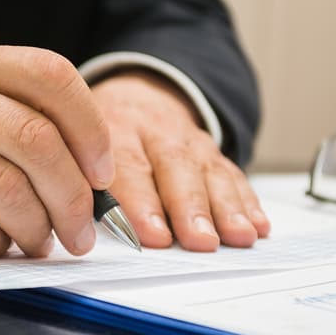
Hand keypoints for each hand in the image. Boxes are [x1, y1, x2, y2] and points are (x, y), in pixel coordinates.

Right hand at [0, 43, 113, 256]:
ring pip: (10, 190)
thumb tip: (82, 171)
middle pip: (38, 142)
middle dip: (74, 199)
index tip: (101, 172)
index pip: (50, 76)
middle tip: (79, 233)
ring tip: (37, 244)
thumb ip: (1, 115)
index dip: (90, 128)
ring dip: (36, 230)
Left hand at [91, 72, 270, 250]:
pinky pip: (232, 174)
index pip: (129, 167)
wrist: (133, 95)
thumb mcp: (78, 147)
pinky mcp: (212, 151)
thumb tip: (81, 228)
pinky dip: (247, 201)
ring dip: (226, 208)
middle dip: (190, 207)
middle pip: (176, 168)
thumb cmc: (97, 136)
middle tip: (200, 239)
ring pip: (209, 171)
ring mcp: (188, 140)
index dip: (142, 203)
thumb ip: (82, 183)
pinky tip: (257, 225)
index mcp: (114, 129)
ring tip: (238, 236)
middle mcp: (155, 132)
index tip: (154, 236)